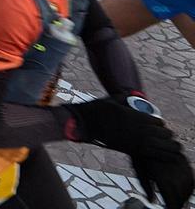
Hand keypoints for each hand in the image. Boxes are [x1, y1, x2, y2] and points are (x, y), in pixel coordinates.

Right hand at [66, 97, 183, 158]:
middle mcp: (137, 129)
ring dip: (164, 145)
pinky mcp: (130, 149)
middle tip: (162, 134)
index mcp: (134, 116)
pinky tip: (158, 152)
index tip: (157, 124)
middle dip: (164, 134)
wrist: (84, 124)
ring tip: (164, 145)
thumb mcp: (111, 100)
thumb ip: (125, 98)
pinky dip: (158, 153)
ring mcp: (135, 140)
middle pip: (162, 134)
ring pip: (160, 146)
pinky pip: (151, 153)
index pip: (158, 121)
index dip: (159, 123)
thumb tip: (133, 96)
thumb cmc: (96, 110)